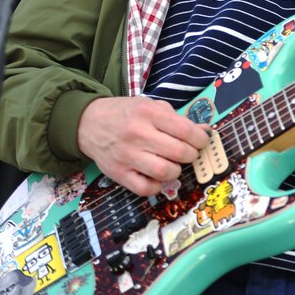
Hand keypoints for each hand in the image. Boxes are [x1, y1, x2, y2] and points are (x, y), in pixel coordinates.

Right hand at [77, 96, 210, 196]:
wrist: (89, 123)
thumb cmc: (127, 113)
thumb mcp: (152, 106)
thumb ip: (178, 119)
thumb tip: (205, 131)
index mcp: (149, 113)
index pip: (186, 131)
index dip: (201, 139)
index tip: (202, 141)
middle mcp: (138, 134)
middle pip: (178, 152)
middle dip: (191, 155)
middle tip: (189, 153)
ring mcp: (127, 156)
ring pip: (164, 172)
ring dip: (176, 170)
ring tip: (174, 164)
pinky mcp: (118, 173)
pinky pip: (145, 188)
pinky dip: (157, 186)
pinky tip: (158, 177)